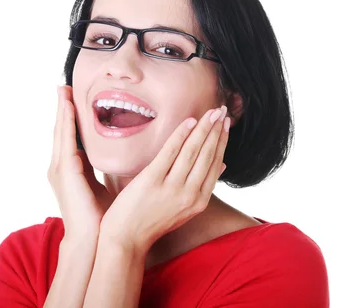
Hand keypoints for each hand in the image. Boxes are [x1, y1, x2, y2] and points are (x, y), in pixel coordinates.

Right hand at [47, 85, 113, 238]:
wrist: (91, 239)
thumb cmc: (99, 217)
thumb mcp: (100, 187)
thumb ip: (102, 171)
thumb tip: (118, 158)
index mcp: (70, 169)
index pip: (70, 136)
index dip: (71, 117)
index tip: (73, 99)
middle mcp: (61, 166)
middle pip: (62, 129)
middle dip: (63, 107)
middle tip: (64, 86)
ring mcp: (60, 169)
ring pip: (61, 131)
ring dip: (62, 109)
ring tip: (63, 90)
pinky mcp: (65, 172)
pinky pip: (66, 140)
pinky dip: (67, 122)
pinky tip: (69, 107)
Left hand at [99, 106, 229, 251]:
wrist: (126, 239)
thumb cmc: (152, 222)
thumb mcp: (184, 210)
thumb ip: (201, 188)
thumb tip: (222, 166)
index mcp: (199, 201)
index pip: (215, 165)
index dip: (222, 142)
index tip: (226, 125)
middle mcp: (189, 195)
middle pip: (207, 155)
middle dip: (216, 130)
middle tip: (222, 111)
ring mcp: (171, 188)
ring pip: (193, 151)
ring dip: (203, 128)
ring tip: (211, 112)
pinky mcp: (152, 180)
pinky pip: (170, 151)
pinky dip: (181, 134)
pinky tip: (189, 122)